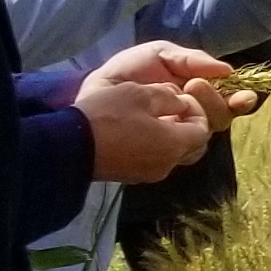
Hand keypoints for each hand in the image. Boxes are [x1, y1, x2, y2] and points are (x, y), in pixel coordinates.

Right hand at [74, 69, 213, 181]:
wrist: (67, 147)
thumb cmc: (107, 115)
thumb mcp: (140, 94)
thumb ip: (169, 97)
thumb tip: (183, 103)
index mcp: (175, 144)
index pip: (203, 129)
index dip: (197, 110)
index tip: (181, 97)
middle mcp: (168, 164)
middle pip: (193, 146)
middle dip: (189, 125)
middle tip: (173, 107)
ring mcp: (149, 174)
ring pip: (174, 155)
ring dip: (172, 136)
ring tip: (154, 116)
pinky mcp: (132, 177)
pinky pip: (156, 161)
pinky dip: (157, 146)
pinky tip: (138, 130)